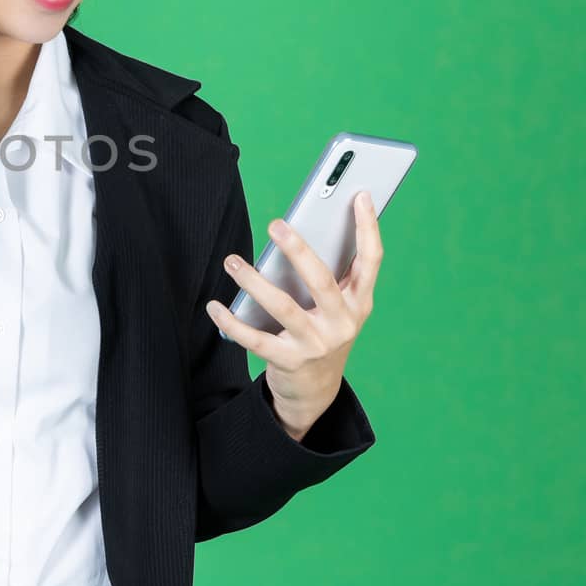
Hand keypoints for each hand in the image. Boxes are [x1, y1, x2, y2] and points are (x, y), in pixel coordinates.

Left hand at [205, 190, 383, 439]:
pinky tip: (214, 306)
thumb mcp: (336, 308)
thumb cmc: (322, 332)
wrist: (316, 390)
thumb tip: (300, 230)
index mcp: (359, 302)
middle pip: (321, 280)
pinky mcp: (289, 362)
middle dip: (298, 250)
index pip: (371, 261)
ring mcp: (317, 344)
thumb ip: (328, 276)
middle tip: (275, 224)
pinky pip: (255, 339)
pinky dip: (231, 321)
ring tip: (232, 261)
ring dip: (253, 281)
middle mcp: (343, 322)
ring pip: (283, 307)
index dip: (368, 228)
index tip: (359, 195)